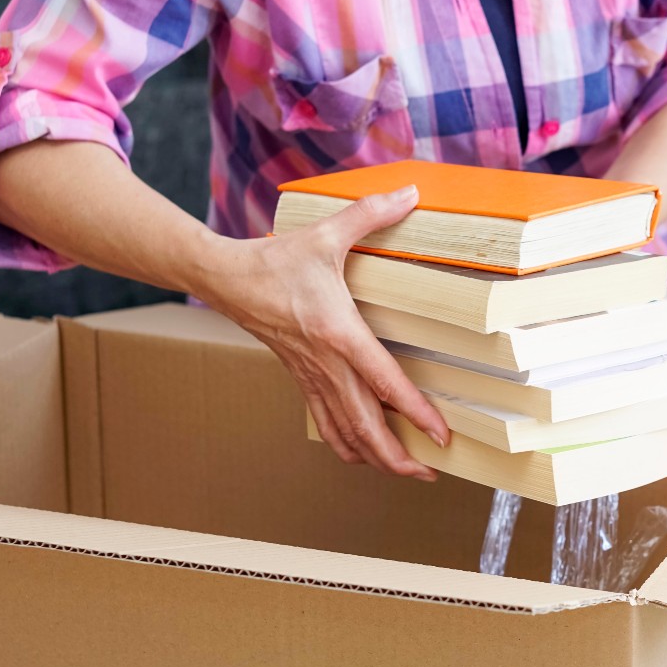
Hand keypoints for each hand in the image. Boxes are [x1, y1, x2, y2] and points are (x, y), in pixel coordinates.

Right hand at [198, 185, 449, 479]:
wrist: (225, 278)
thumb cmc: (278, 259)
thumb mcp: (327, 234)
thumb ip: (370, 213)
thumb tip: (410, 193)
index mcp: (339, 333)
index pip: (384, 383)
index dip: (415, 413)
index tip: (441, 435)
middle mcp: (326, 364)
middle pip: (365, 426)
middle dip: (398, 457)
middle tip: (430, 473)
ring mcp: (311, 376)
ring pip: (345, 433)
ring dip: (375, 459)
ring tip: (407, 472)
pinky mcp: (301, 379)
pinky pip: (325, 423)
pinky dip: (347, 445)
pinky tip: (364, 455)